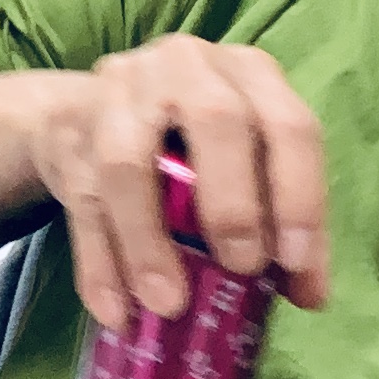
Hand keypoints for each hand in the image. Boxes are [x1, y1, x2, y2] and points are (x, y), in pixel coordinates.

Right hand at [15, 35, 330, 328]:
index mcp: (249, 72)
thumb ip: (279, 221)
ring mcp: (120, 93)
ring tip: (168, 305)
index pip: (288, 125)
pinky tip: (116, 311)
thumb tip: (309, 296)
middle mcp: (186, 66)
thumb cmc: (189, 145)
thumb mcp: (245, 164)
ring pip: (128, 163)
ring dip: (149, 241)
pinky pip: (83, 203)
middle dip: (232, 204)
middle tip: (240, 268)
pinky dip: (100, 265)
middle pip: (215, 121)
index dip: (297, 194)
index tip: (290, 264)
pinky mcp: (69, 133)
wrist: (85, 114)